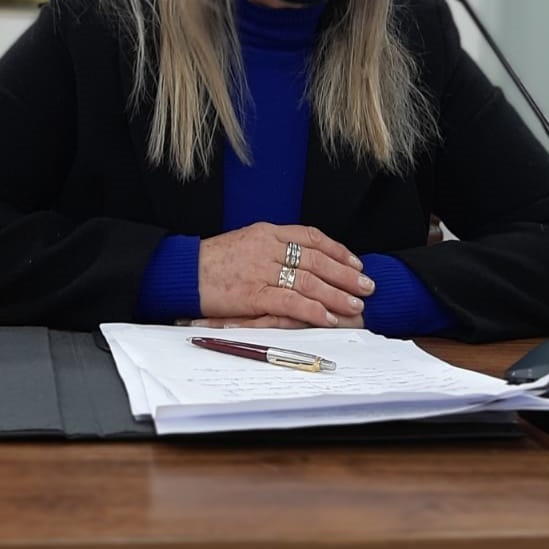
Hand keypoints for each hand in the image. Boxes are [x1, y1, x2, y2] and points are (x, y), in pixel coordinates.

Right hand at [198, 221, 373, 327]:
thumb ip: (272, 248)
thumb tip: (300, 259)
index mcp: (267, 231)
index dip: (337, 250)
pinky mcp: (254, 294)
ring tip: (356, 304)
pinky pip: (292, 302)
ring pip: (310, 281)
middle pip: (317, 259)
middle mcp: (268, 247)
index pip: (312, 237)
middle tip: (366, 285)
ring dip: (337, 294)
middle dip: (346, 273)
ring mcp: (262, 270)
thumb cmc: (212, 262)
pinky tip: (329, 317)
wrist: (182, 272)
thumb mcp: (245, 243)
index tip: (355, 261)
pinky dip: (314, 309)